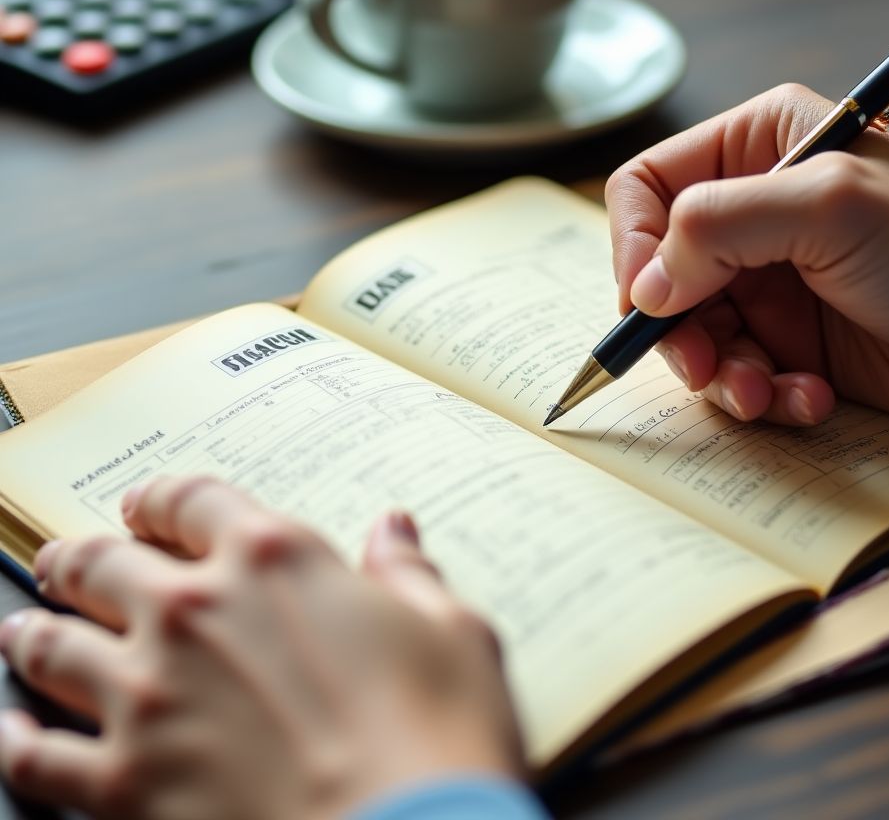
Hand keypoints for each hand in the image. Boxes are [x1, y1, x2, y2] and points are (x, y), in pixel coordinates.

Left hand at [0, 476, 522, 818]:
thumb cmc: (439, 734)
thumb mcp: (450, 630)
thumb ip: (407, 573)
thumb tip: (394, 530)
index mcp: (272, 560)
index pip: (194, 500)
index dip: (164, 497)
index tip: (150, 506)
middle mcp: (196, 613)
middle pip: (105, 564)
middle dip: (83, 558)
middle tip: (70, 560)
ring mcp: (149, 698)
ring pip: (56, 647)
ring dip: (38, 630)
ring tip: (27, 625)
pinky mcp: (124, 785)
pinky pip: (38, 755)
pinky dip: (17, 738)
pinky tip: (13, 730)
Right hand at [605, 83, 888, 429]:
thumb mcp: (829, 208)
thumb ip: (718, 226)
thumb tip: (645, 289)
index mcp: (756, 147)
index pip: (645, 187)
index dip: (633, 245)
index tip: (649, 303)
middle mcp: (752, 211)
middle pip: (659, 272)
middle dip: (676, 328)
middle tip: (704, 366)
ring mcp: (767, 278)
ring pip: (690, 331)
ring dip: (720, 372)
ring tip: (765, 392)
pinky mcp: (786, 337)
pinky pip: (735, 371)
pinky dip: (762, 394)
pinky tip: (810, 398)